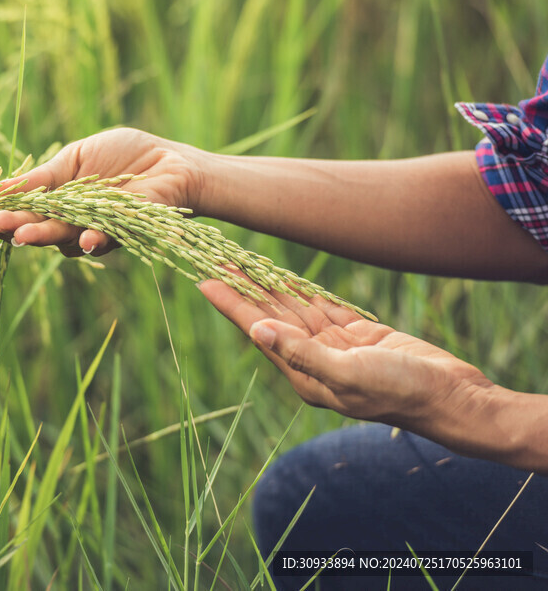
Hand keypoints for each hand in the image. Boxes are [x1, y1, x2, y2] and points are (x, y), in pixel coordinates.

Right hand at [0, 128, 208, 255]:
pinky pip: (102, 240)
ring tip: (22, 235)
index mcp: (57, 201)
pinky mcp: (122, 233)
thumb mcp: (76, 158)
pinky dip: (91, 240)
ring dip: (43, 236)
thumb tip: (1, 188)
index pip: (22, 210)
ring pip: (63, 238)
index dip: (0, 213)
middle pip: (36, 228)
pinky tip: (83, 239)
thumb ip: (44, 177)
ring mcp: (94, 230)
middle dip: (13, 227)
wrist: (170, 161)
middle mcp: (71, 221)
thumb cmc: (124, 155)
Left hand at [198, 278, 494, 428]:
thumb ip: (302, 353)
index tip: (204, 280)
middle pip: (270, 317)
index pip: (258, 331)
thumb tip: (258, 332)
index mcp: (304, 374)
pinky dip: (303, 291)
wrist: (451, 397)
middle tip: (216, 259)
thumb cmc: (401, 391)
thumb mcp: (349, 373)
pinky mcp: (358, 337)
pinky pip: (323, 308)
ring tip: (241, 262)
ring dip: (269, 286)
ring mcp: (335, 348)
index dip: (231, 304)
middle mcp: (313, 361)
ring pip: (294, 309)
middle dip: (244, 289)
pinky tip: (283, 277)